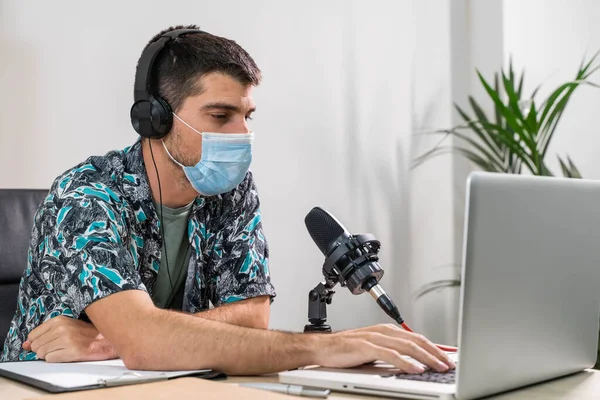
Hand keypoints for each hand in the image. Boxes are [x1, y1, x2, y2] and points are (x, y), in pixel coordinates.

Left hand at [23, 316, 118, 362]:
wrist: (103, 340)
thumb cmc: (84, 333)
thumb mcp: (65, 327)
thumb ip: (44, 334)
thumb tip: (25, 345)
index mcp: (58, 320)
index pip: (33, 335)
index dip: (37, 342)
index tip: (47, 342)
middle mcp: (61, 329)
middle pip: (36, 346)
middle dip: (43, 350)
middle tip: (58, 347)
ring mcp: (66, 340)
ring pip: (42, 354)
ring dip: (50, 355)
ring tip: (63, 350)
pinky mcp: (70, 351)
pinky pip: (50, 360)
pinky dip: (56, 359)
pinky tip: (66, 354)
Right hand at [315, 324, 455, 373]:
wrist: (322, 347)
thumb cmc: (346, 349)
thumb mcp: (374, 349)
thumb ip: (393, 352)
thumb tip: (414, 362)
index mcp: (387, 330)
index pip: (416, 338)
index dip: (434, 347)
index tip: (448, 357)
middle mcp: (383, 331)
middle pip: (415, 340)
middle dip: (435, 353)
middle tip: (448, 364)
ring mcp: (374, 337)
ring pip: (406, 346)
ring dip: (425, 357)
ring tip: (438, 367)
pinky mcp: (365, 346)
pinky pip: (390, 354)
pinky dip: (405, 362)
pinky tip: (415, 368)